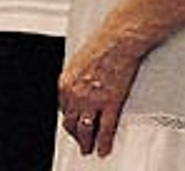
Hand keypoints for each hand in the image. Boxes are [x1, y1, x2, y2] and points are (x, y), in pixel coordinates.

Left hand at [58, 31, 142, 157]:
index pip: (64, 109)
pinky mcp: (111, 102)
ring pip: (85, 130)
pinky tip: (104, 147)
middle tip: (80, 140)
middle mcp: (76, 94)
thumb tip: (80, 87)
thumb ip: (77, 77)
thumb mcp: (80, 59)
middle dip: (74, 134)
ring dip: (86, 143)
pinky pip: (106, 129)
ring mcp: (93, 100)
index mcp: (66, 82)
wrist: (120, 37)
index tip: (74, 123)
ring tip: (89, 149)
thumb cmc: (104, 41)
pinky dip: (104, 142)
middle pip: (70, 123)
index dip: (70, 118)